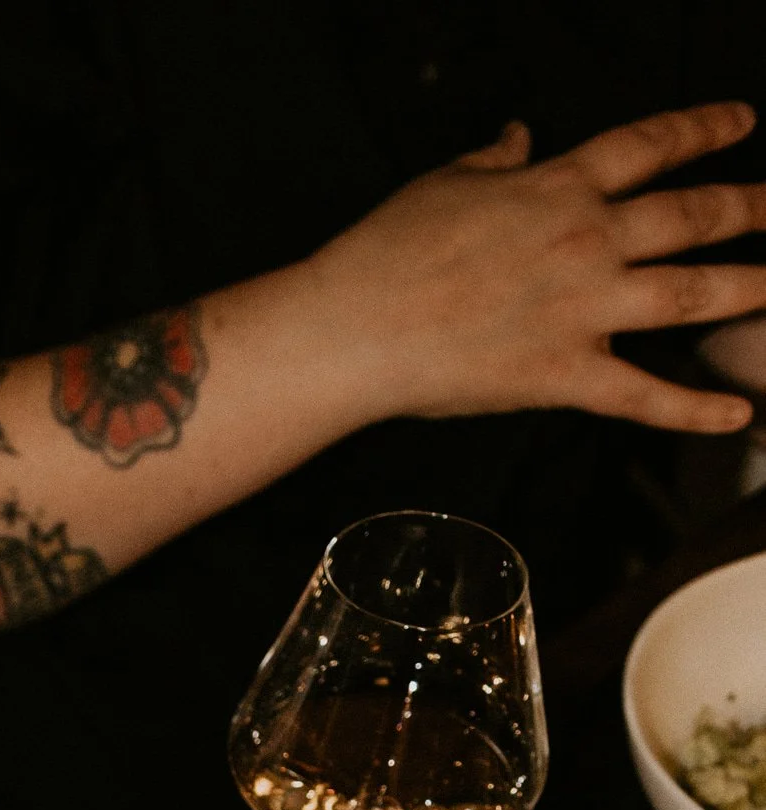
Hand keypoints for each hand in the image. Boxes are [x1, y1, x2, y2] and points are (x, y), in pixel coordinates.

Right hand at [309, 102, 765, 434]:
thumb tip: (517, 138)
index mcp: (560, 186)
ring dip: (751, 288)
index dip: (704, 128)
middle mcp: (588, 240)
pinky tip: (739, 415)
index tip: (741, 122)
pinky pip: (644, 396)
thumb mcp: (446, 181)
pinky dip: (695, 410)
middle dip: (750, 207)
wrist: (354, 327)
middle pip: (692, 216)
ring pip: (691, 293)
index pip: (651, 144)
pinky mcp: (564, 376)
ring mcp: (583, 309)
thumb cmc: (389, 253)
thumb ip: (494, 160)